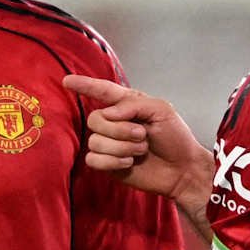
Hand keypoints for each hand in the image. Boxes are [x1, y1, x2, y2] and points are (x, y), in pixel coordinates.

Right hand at [62, 75, 213, 239]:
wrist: (182, 169)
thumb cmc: (175, 137)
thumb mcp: (161, 110)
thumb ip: (132, 104)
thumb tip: (108, 113)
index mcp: (127, 104)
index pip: (101, 91)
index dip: (84, 85)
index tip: (67, 80)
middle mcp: (114, 122)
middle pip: (95, 119)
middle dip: (120, 129)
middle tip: (142, 135)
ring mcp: (109, 143)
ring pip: (95, 141)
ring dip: (122, 147)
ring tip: (141, 150)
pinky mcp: (106, 164)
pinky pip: (93, 159)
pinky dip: (113, 162)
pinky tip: (129, 164)